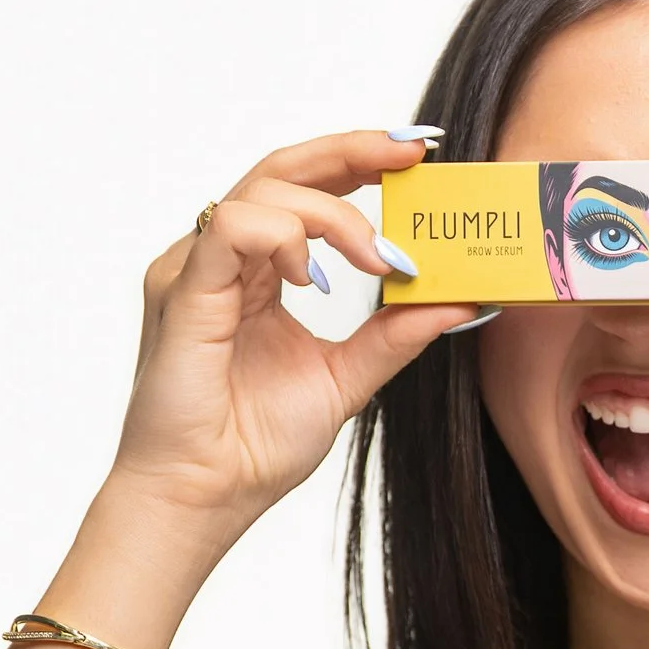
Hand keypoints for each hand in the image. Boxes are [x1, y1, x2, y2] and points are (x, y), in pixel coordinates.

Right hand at [107, 128, 478, 536]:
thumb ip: (395, 336)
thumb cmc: (254, 446)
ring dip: (335, 214)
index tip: (420, 156)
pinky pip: (234, 226)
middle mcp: (222, 261)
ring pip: (264, 189)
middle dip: (355, 150)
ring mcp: (197, 269)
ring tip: (378, 261)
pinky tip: (312, 278)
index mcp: (257, 274)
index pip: (306, 191)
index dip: (359, 162)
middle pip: (284, 168)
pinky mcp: (184, 289)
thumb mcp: (347, 379)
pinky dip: (285, 235)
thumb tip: (463, 301)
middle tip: (415, 152)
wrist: (206, 497)